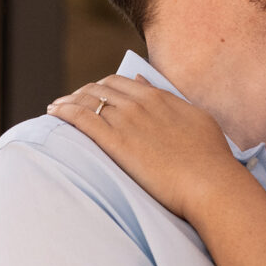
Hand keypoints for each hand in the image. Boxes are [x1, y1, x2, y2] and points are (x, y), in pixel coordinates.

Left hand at [48, 76, 247, 221]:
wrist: (209, 182)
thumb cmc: (211, 158)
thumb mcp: (196, 118)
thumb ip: (170, 99)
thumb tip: (144, 84)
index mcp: (159, 98)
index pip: (121, 82)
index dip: (103, 87)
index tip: (94, 96)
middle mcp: (140, 103)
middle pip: (100, 88)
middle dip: (82, 92)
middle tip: (71, 102)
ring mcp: (126, 121)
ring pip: (87, 100)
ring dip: (68, 101)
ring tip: (56, 108)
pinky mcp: (115, 142)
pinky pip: (81, 118)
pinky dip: (64, 111)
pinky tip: (54, 113)